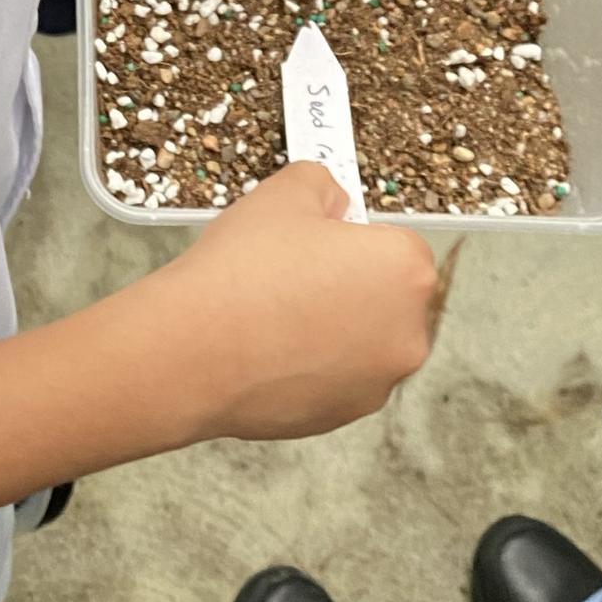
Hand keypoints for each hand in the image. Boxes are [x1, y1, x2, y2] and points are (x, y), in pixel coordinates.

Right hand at [134, 163, 439, 441]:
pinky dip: (313, 365)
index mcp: (406, 270)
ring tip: (275, 314)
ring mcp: (379, 381)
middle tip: (294, 276)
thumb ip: (324, 186)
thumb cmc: (241, 271)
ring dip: (334, 327)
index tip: (315, 243)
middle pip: (386, 295)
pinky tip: (270, 349)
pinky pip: (338, 378)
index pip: (395, 242)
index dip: (352, 238)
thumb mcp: (283, 194)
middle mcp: (408, 332)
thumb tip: (334, 202)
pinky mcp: (346, 415)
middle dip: (349, 284)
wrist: (193, 351)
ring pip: (363, 340)